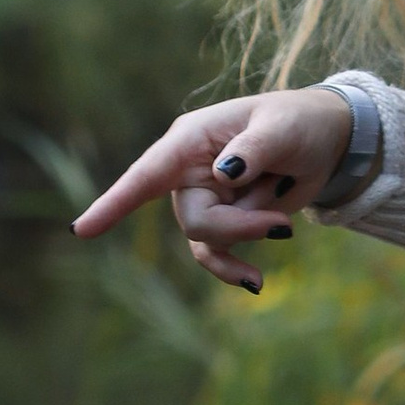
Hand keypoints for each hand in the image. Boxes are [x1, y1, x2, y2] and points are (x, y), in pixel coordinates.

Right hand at [71, 85, 353, 293]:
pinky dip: (234, 268)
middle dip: (238, 226)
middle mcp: (187, 170)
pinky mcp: (221, 219)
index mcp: (192, 139)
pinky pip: (213, 254)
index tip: (81, 231)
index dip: (115, 202)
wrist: (323, 141)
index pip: (147, 174)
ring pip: (205, 239)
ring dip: (244, 239)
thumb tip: (224, 173)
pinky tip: (256, 281)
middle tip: (282, 222)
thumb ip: (253, 149)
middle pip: (193, 219)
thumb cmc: (297, 123)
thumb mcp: (282, 128)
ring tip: (284, 228)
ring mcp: (202, 197)